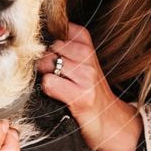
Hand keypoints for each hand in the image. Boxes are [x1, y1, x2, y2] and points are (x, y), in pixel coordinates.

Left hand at [36, 22, 143, 150]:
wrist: (112, 122)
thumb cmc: (91, 93)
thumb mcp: (84, 65)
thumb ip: (67, 49)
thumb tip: (38, 41)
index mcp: (88, 47)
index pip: (64, 29)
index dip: (52, 38)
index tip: (53, 51)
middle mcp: (89, 59)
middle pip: (51, 47)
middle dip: (45, 59)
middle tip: (53, 73)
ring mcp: (85, 77)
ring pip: (48, 63)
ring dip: (45, 74)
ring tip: (57, 85)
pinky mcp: (80, 96)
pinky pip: (49, 83)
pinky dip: (47, 89)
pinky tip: (57, 95)